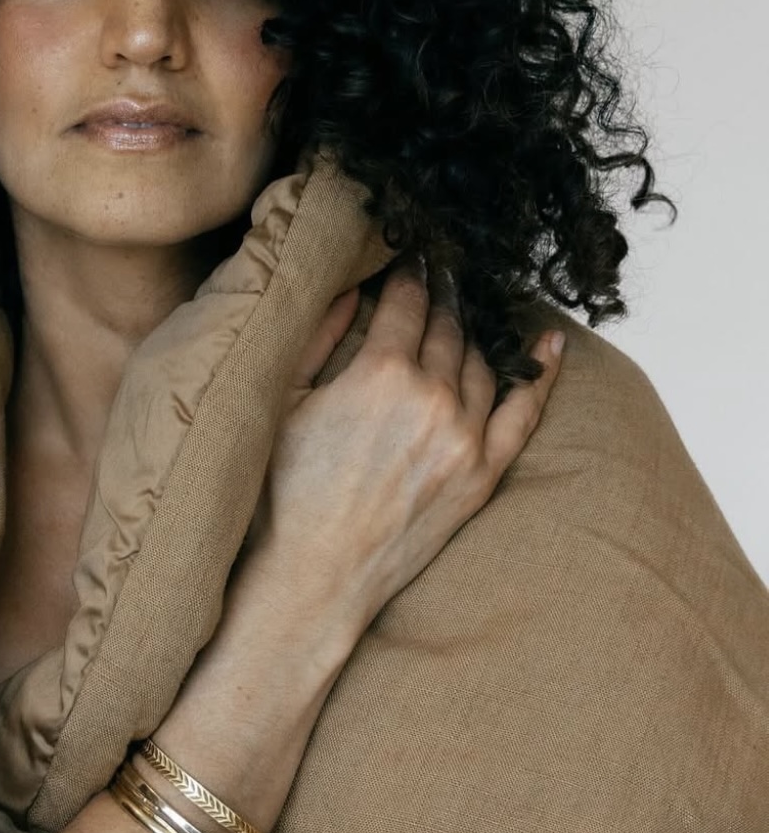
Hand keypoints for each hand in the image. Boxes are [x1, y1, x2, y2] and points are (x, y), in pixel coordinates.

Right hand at [234, 260, 563, 661]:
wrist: (311, 578)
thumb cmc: (283, 493)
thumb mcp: (283, 401)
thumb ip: (319, 337)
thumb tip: (349, 288)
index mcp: (381, 372)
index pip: (408, 300)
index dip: (409, 272)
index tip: (410, 253)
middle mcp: (433, 398)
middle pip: (448, 326)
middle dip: (442, 293)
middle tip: (438, 270)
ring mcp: (465, 438)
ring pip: (481, 362)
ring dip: (473, 330)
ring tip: (463, 311)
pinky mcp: (482, 475)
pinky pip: (524, 413)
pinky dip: (541, 375)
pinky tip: (549, 343)